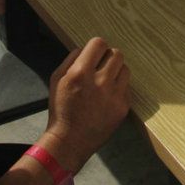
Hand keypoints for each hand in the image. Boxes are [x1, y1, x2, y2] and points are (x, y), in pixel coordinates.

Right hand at [39, 37, 130, 172]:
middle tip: (101, 67)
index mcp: (81, 73)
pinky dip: (119, 88)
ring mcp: (115, 95)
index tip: (94, 54)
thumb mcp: (57, 79)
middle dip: (108, 57)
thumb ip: (72, 59)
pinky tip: (108, 97)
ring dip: (116, 71)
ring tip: (106, 81)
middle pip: (117, 53)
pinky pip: (127, 87)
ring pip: (125, 68)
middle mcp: (100, 82)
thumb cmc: (61, 108)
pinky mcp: (124, 107)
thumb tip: (86, 48)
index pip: (99, 44)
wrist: (70, 141)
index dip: (96, 47)